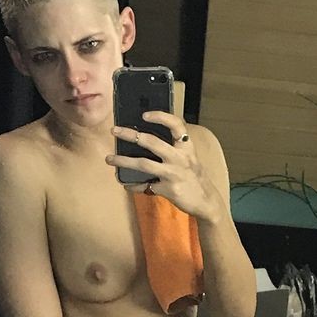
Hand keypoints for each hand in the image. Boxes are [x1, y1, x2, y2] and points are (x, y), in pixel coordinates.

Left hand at [108, 112, 224, 223]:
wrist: (207, 201)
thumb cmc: (195, 176)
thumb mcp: (190, 158)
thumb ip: (174, 148)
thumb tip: (146, 140)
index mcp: (187, 147)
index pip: (176, 125)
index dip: (161, 117)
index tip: (144, 115)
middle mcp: (180, 158)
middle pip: (152, 142)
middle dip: (130, 135)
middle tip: (114, 130)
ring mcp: (173, 174)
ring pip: (143, 164)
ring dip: (123, 160)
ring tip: (109, 159)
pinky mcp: (168, 189)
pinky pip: (146, 186)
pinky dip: (134, 185)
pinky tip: (126, 184)